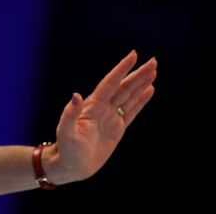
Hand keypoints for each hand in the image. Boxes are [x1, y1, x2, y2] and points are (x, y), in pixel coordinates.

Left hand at [45, 50, 156, 183]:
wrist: (71, 165)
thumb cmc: (66, 148)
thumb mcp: (66, 131)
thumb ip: (70, 113)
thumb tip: (76, 95)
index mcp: (92, 105)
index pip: (110, 83)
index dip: (122, 69)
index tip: (134, 55)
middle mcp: (103, 107)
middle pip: (124, 87)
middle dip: (138, 74)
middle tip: (153, 61)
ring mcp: (111, 117)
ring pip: (130, 96)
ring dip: (142, 83)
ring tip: (153, 71)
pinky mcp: (117, 128)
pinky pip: (132, 111)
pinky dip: (141, 100)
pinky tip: (149, 90)